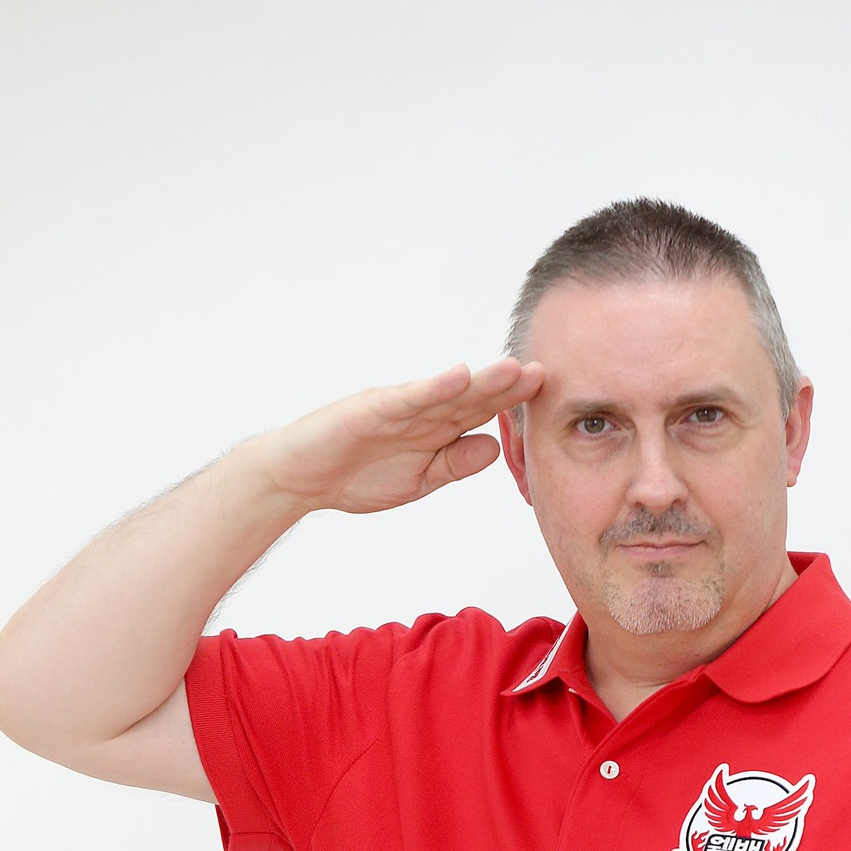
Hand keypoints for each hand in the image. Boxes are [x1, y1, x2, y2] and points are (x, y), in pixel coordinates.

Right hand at [246, 357, 545, 515]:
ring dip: (480, 380)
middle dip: (507, 386)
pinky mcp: (371, 409)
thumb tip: (494, 450)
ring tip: (513, 370)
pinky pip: (407, 398)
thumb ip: (454, 464)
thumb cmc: (355, 476)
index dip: (513, 405)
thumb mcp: (419, 480)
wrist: (301, 478)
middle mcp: (420, 411)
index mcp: (433, 429)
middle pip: (471, 397)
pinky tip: (458, 378)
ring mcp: (397, 407)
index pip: (481, 414)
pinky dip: (433, 388)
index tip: (550, 397)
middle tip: (545, 373)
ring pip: (446, 392)